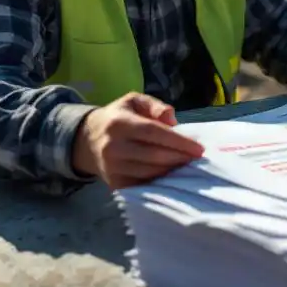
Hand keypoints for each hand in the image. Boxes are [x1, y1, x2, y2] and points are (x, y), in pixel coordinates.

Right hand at [71, 92, 204, 189]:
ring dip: (172, 171)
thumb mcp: (134, 101)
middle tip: (197, 158)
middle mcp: (113, 147)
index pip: (154, 133)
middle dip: (180, 158)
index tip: (199, 148)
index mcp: (119, 123)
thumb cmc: (119, 117)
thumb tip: (172, 119)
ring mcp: (112, 167)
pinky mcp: (114, 183)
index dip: (179, 142)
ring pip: (150, 172)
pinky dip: (160, 181)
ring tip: (187, 165)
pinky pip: (143, 184)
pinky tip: (172, 175)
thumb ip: (155, 106)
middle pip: (155, 155)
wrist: (88, 140)